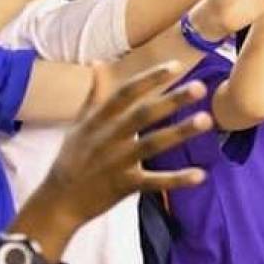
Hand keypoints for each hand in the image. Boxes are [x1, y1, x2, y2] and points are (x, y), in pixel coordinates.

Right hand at [26, 63, 212, 230]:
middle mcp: (107, 138)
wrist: (57, 202)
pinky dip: (176, 179)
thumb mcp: (79, 124)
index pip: (125, 93)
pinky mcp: (124, 186)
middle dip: (171, 100)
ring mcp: (116, 162)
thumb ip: (94, 94)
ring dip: (179, 132)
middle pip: (142, 115)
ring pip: (152, 145)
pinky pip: (154, 182)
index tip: (176, 65)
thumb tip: (97, 62)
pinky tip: (200, 174)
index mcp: (98, 121)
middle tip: (200, 87)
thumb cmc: (72, 158)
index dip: (150, 79)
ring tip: (206, 120)